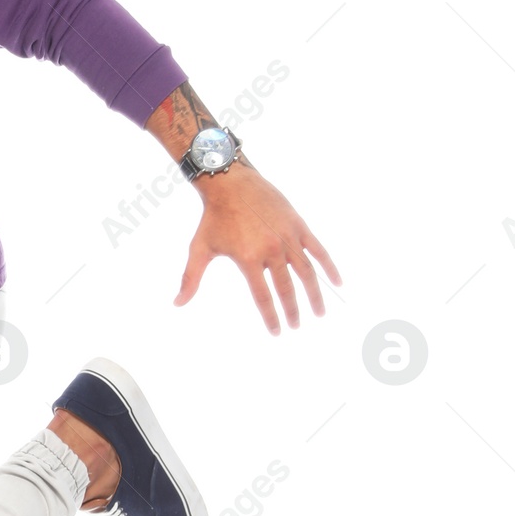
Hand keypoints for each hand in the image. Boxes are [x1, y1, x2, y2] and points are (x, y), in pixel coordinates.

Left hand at [174, 163, 340, 333]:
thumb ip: (191, 278)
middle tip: (297, 325)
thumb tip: (177, 303)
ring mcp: (287, 237)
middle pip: (286, 288)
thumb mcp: (200, 248)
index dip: (271, 317)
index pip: (263, 296)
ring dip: (315, 294)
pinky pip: (318, 249)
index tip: (278, 332)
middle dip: (293, 310)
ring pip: (306, 272)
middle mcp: (270, 250)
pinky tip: (338, 281)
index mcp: (248, 259)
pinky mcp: (297, 225)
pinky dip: (329, 266)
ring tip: (319, 312)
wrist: (230, 183)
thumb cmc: (213, 218)